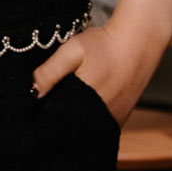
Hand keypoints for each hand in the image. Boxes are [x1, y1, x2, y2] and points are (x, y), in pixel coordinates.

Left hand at [31, 23, 150, 125]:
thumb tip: (32, 92)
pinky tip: (78, 106)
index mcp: (85, 103)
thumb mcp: (72, 51)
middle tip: (44, 106)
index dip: (43, 117)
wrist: (139, 41)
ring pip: (84, 129)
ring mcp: (113, 119)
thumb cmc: (104, 44)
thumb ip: (50, 71)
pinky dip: (86, 120)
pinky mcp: (121, 117)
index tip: (32, 110)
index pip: (57, 123)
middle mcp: (101, 117)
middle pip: (70, 129)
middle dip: (56, 121)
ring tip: (61, 104)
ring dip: (71, 121)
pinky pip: (98, 126)